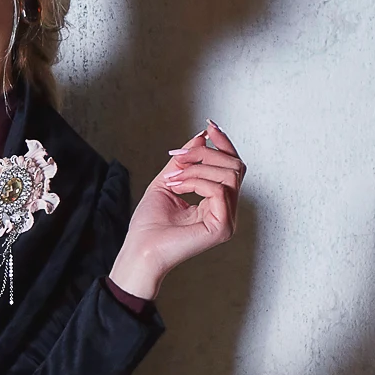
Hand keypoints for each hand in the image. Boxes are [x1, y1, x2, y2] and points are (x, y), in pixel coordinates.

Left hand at [111, 119, 245, 297]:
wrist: (139, 248)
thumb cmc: (149, 223)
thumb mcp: (167, 181)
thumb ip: (186, 161)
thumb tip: (203, 136)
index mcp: (217, 200)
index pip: (231, 166)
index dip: (223, 144)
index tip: (209, 126)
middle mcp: (227, 210)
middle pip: (235, 166)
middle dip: (205, 154)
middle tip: (179, 157)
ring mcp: (227, 219)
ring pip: (229, 175)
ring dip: (197, 169)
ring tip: (173, 178)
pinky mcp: (222, 227)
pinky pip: (219, 190)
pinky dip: (195, 182)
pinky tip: (177, 188)